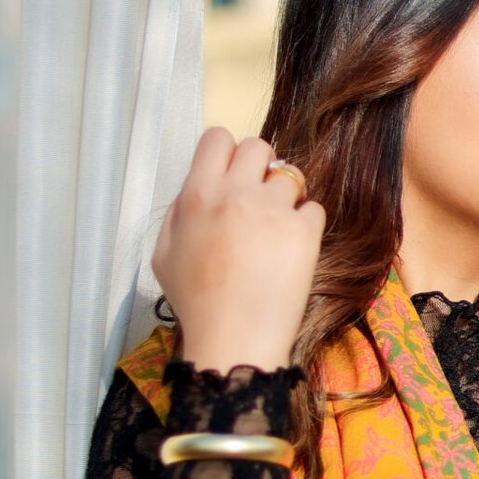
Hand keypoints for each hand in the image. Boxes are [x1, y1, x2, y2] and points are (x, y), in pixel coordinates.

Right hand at [153, 130, 325, 373]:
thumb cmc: (197, 303)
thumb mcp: (164, 255)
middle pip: (258, 146)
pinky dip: (306, 225)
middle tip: (256, 199)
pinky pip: (314, 208)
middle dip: (259, 168)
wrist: (233, 340)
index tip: (231, 174)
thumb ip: (178, 212)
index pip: (218, 138)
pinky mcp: (304, 232)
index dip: (226, 152)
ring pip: (291, 175)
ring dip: (286, 196)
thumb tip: (198, 187)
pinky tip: (292, 250)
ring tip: (276, 229)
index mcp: (198, 196)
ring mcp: (273, 211)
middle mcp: (236, 195)